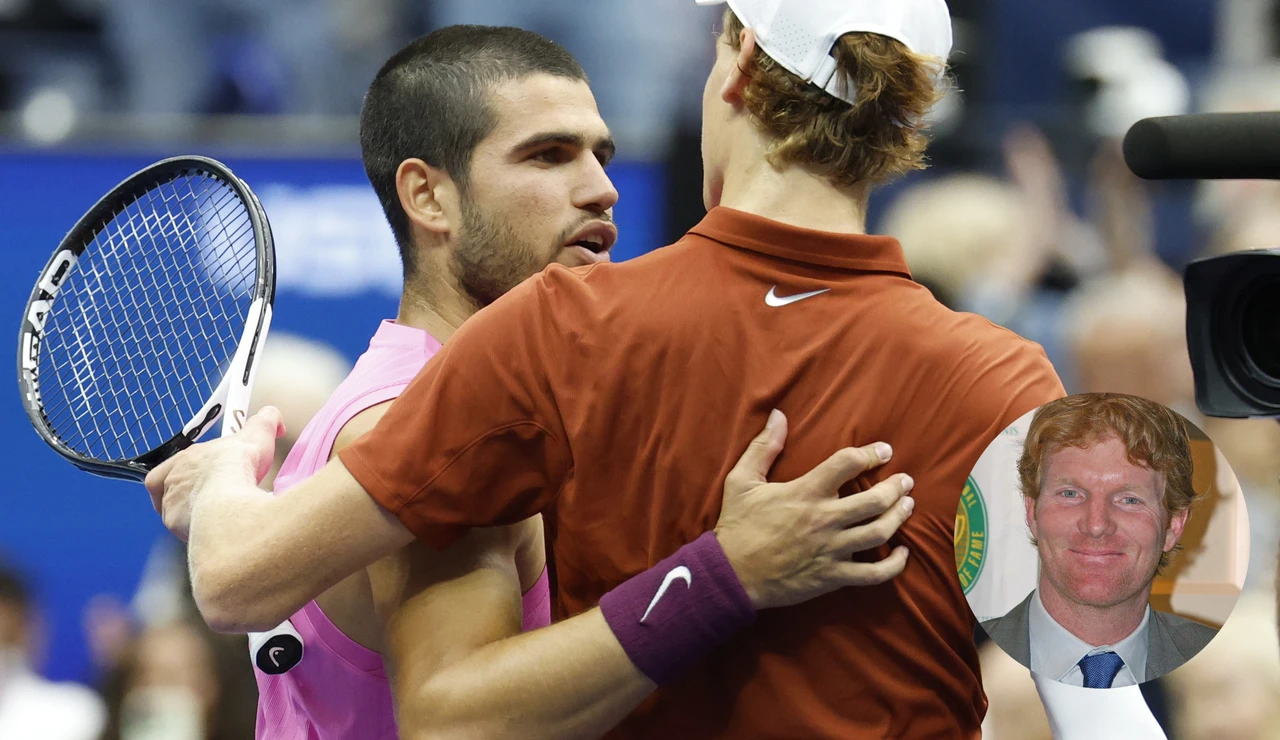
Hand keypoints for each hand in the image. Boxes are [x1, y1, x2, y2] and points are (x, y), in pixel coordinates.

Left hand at [144, 407, 284, 540]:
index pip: (175, 464)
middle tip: (210, 500)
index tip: (206, 476)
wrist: (227, 495)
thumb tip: (273, 417)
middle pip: (171, 489)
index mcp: (186, 458)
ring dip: (190, 515)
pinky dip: (195, 532)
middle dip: (189, 495)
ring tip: (211, 520)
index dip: (190, 471)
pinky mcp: (176, 525)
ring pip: (174, 512)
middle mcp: (174, 480)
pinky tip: (212, 532)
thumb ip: (266, 421)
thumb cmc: (237, 465)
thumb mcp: (258, 433)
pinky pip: (181, 531)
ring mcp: (172, 504)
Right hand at [714, 410, 913, 609]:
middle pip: (875, 500)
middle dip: (897, 488)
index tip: (885, 451)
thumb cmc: (737, 526)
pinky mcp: (833, 577)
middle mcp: (824, 519)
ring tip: (908, 506)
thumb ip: (763, 447)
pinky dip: (894, 565)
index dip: (871, 453)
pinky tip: (903, 554)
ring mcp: (831, 550)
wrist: (731, 574)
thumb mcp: (742, 480)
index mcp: (805, 492)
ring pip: (879, 532)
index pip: (847, 463)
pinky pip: (874, 574)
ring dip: (900, 517)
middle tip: (906, 481)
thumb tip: (778, 415)